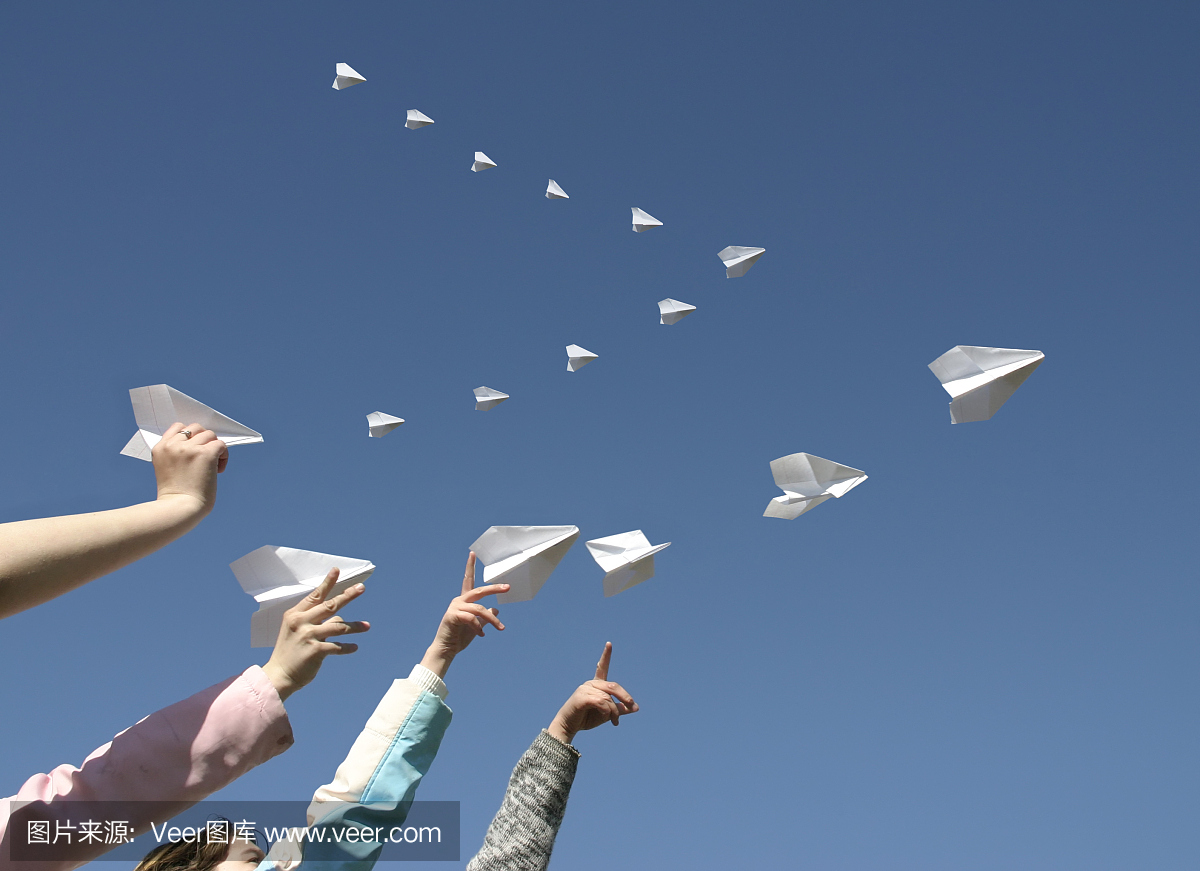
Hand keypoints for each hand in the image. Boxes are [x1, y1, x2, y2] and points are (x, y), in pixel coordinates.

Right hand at [151, 422, 228, 514]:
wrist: (179, 508)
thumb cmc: (175, 495)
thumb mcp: (167, 469)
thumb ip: (176, 454)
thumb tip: (199, 444)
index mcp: (161, 448)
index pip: (178, 427)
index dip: (191, 436)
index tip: (195, 450)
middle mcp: (174, 445)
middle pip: (196, 428)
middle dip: (204, 440)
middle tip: (206, 458)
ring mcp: (189, 448)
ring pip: (210, 435)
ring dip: (215, 448)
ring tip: (213, 466)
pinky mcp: (205, 454)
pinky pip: (221, 445)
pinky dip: (223, 456)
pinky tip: (218, 470)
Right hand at [262, 568, 369, 700]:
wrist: (278, 675)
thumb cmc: (290, 652)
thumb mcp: (298, 632)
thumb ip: (317, 622)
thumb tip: (339, 617)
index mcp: (295, 615)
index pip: (315, 595)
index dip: (327, 582)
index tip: (337, 570)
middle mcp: (301, 622)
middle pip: (330, 605)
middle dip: (347, 595)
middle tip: (361, 588)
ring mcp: (308, 636)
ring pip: (339, 626)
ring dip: (355, 626)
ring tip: (367, 626)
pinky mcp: (315, 651)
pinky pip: (338, 646)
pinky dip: (348, 647)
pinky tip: (355, 647)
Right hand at [419, 552, 509, 678]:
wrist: (447, 649)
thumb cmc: (461, 637)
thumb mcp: (478, 625)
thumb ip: (486, 617)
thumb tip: (496, 609)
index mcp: (464, 600)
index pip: (468, 579)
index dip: (470, 566)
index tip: (473, 553)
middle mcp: (459, 600)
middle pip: (479, 591)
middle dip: (494, 588)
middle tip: (507, 587)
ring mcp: (455, 607)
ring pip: (479, 608)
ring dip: (492, 620)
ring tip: (500, 628)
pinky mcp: (452, 615)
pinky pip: (471, 619)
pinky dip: (478, 627)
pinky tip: (481, 634)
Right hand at [547, 642, 638, 745]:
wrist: (569, 726)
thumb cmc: (587, 718)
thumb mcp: (607, 714)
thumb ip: (620, 709)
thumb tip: (636, 707)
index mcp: (596, 685)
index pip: (602, 667)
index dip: (606, 655)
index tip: (609, 643)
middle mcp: (591, 684)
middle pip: (613, 686)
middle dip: (625, 697)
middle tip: (632, 707)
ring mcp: (585, 689)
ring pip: (608, 698)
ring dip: (614, 712)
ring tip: (614, 722)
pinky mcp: (581, 697)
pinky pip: (601, 702)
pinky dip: (607, 711)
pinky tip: (606, 718)